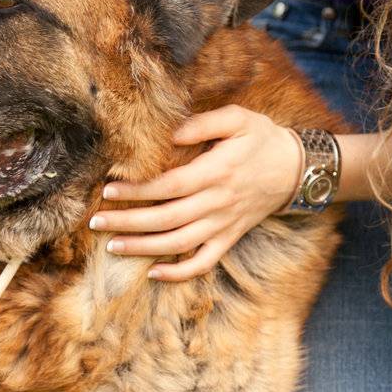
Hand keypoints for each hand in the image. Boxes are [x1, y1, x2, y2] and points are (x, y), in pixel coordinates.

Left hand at [88, 107, 302, 281]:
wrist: (296, 168)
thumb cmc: (262, 138)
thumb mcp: (239, 118)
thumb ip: (204, 123)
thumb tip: (172, 133)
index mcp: (216, 172)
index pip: (168, 186)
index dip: (137, 191)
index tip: (109, 190)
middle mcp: (217, 202)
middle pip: (166, 219)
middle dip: (128, 223)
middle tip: (95, 223)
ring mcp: (224, 225)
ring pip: (179, 244)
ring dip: (143, 249)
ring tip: (112, 247)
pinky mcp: (230, 238)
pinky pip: (204, 262)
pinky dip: (179, 273)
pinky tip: (154, 273)